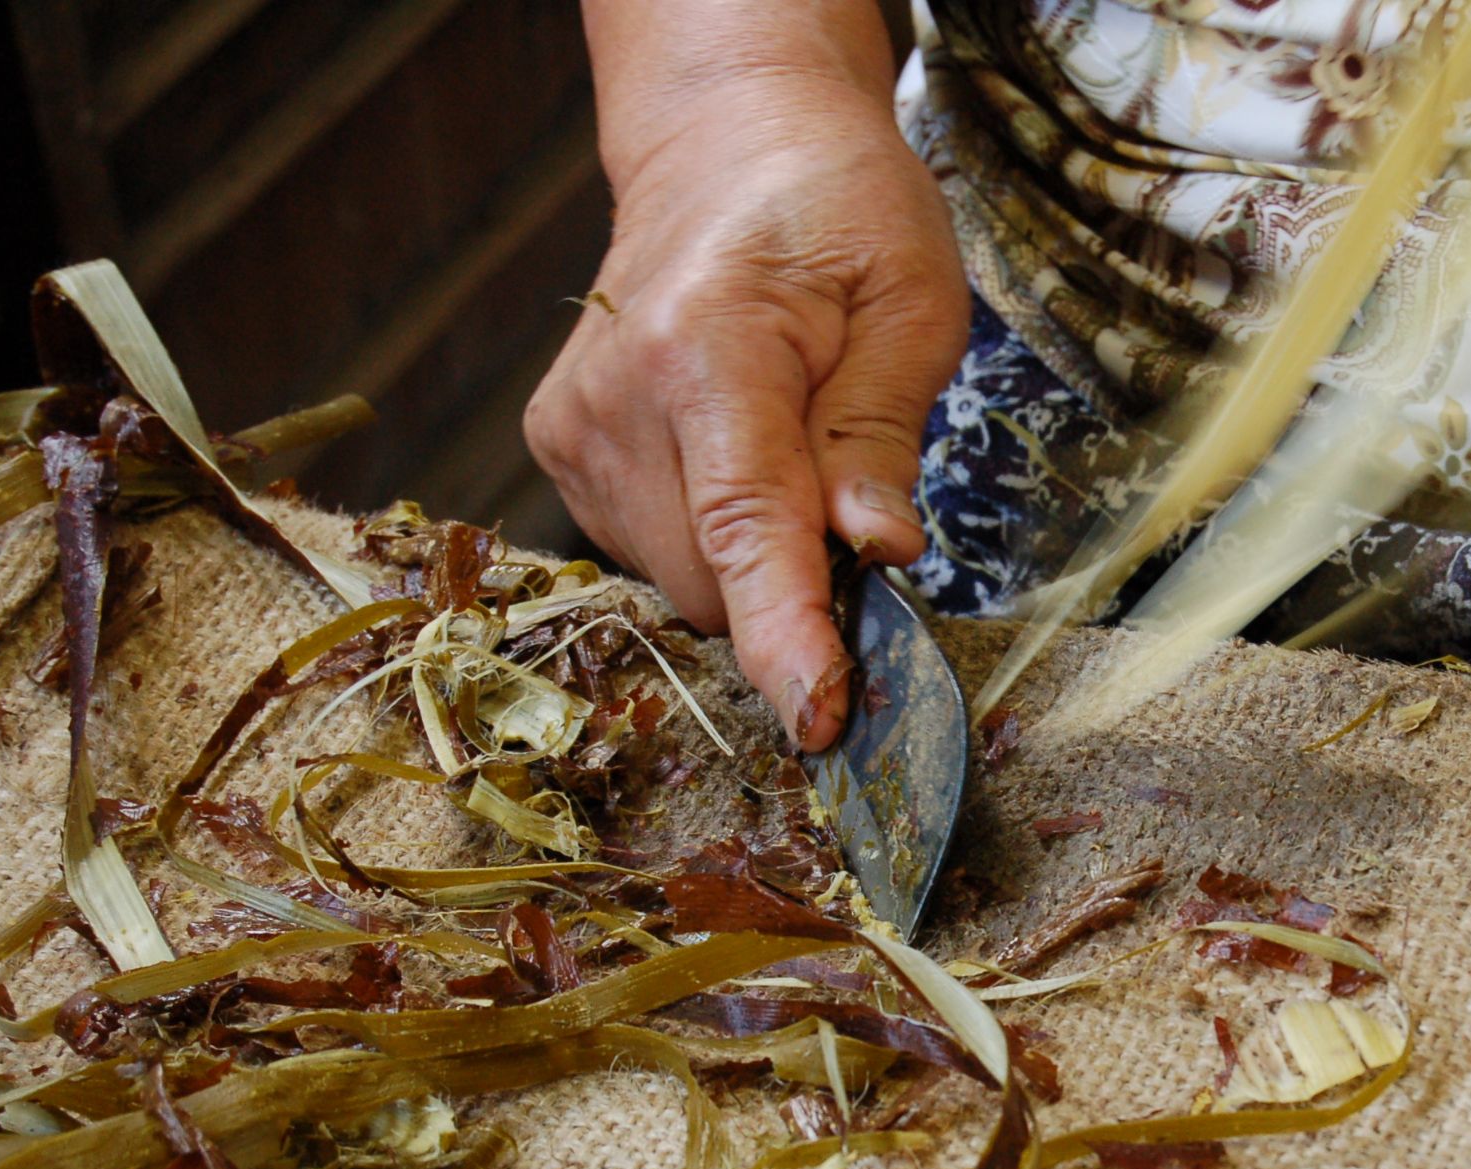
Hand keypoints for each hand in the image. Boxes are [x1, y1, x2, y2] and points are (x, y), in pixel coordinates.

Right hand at [526, 72, 966, 748]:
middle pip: (715, 584)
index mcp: (707, 348)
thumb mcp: (908, 300)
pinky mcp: (561, 449)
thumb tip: (879, 553)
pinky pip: (655, 555)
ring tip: (787, 446)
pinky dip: (712, 538)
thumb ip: (883, 433)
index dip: (786, 633)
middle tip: (849, 493)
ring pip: (683, 585)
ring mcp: (574, 429)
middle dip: (796, 583)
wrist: (727, 149)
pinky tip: (733, 455)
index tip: (817, 717)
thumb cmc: (835, 215)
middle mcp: (615, 397)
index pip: (745, 526)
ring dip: (751, 560)